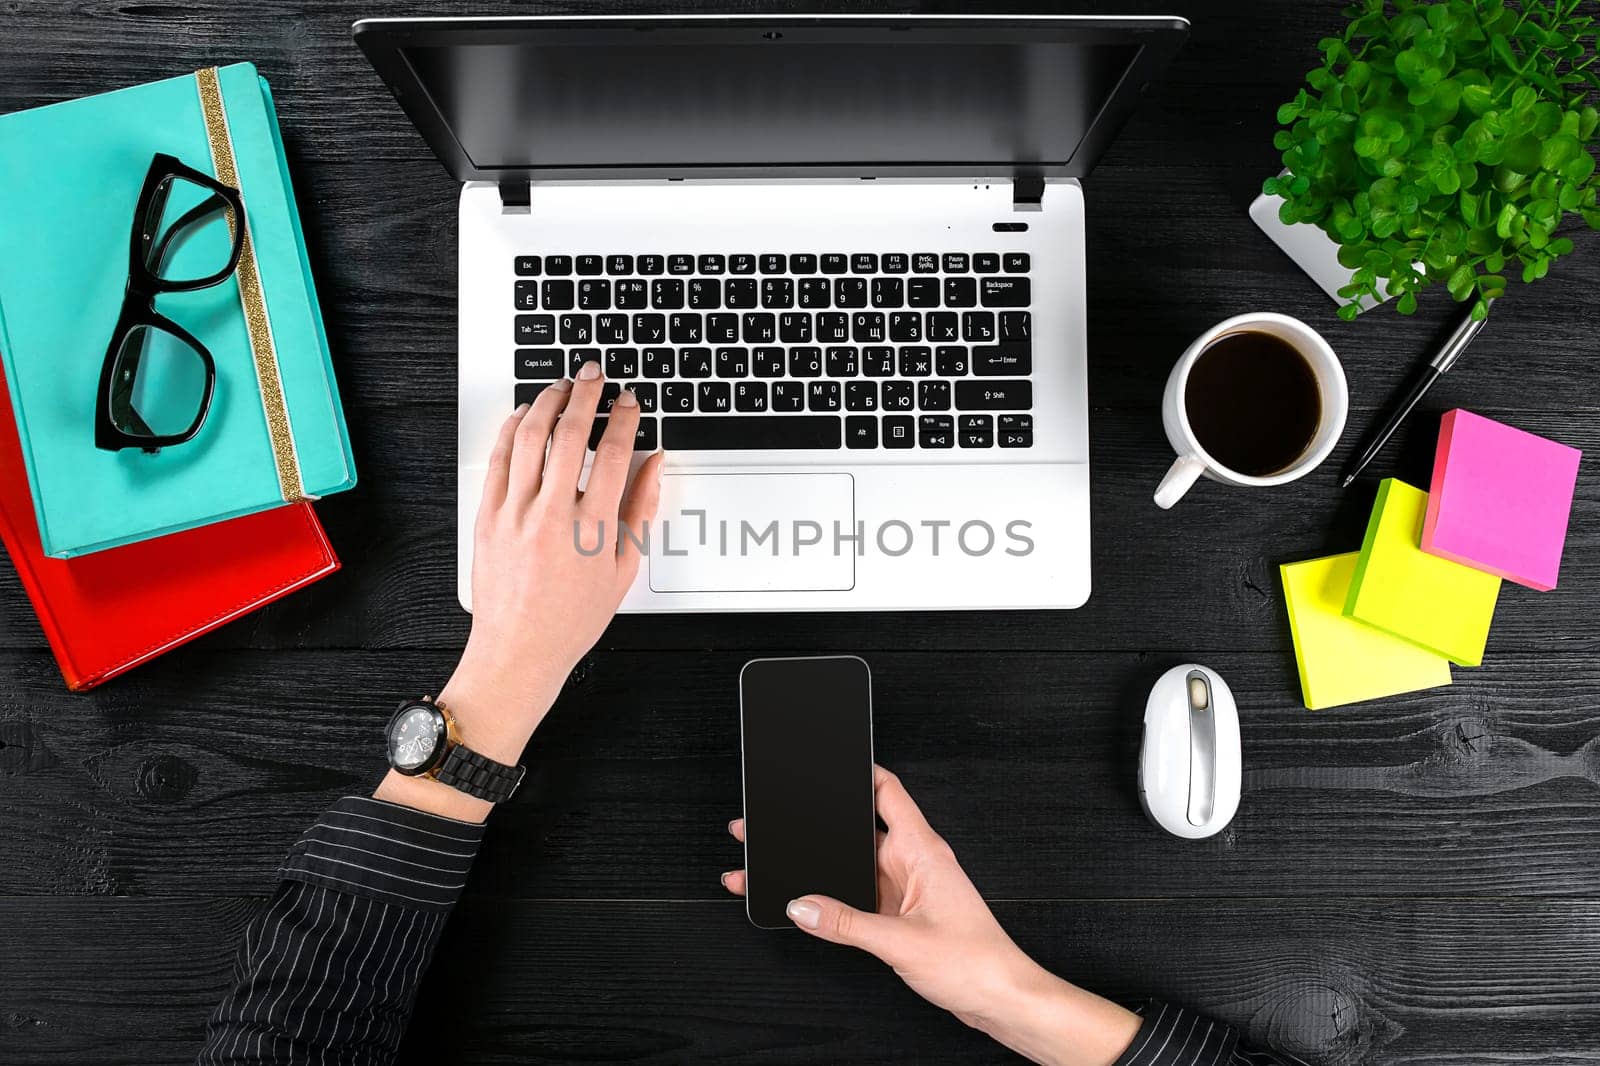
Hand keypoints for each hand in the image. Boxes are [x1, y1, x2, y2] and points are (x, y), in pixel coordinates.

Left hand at [378, 361, 662, 821]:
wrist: (518, 652)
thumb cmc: (571, 620)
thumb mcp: (622, 569)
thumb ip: (639, 510)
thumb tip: (653, 465)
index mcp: (592, 530)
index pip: (614, 454)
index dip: (624, 419)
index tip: (629, 402)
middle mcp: (552, 516)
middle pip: (569, 435)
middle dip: (585, 395)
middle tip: (594, 376)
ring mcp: (514, 514)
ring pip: (529, 438)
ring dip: (546, 403)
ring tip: (559, 386)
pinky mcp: (486, 518)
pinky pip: (498, 460)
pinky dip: (511, 430)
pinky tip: (523, 416)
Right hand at [720, 766, 1140, 1065]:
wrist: (1001, 999)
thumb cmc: (976, 963)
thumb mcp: (901, 942)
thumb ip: (847, 924)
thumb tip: (803, 905)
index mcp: (922, 850)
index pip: (887, 791)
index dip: (857, 771)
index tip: (824, 765)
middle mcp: (914, 863)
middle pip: (860, 831)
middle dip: (820, 828)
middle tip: (779, 827)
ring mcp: (908, 888)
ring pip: (857, 866)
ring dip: (826, 868)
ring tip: (783, 868)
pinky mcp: (903, 914)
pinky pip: (861, 896)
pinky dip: (837, 899)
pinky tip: (815, 908)